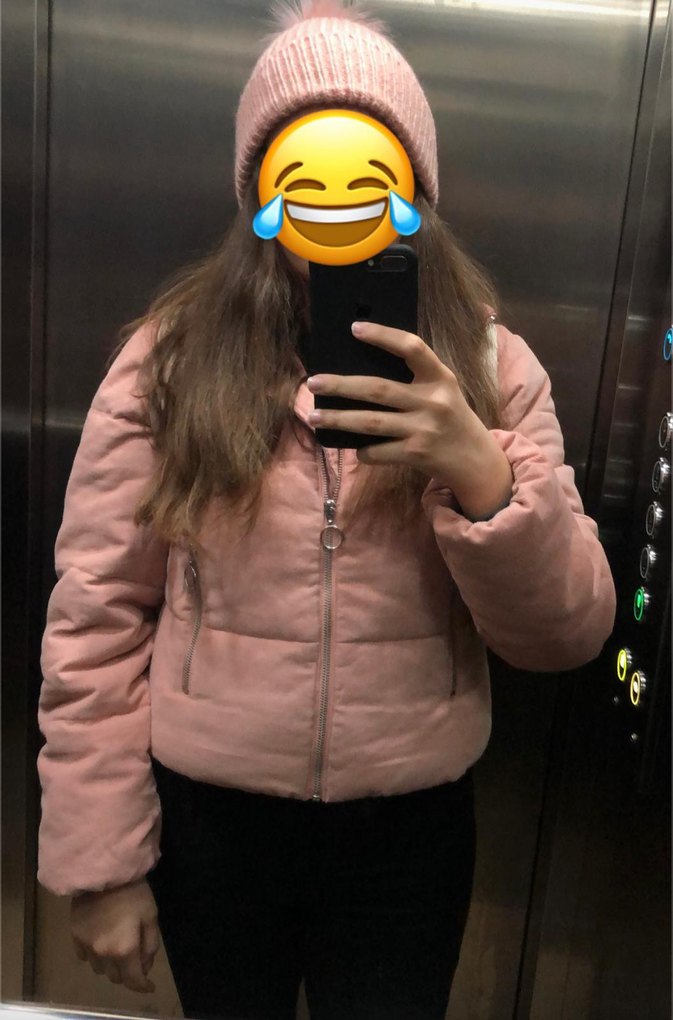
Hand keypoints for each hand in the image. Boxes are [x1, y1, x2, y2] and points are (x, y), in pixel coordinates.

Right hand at [71, 877, 159, 992]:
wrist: (102, 871)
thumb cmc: (133, 891)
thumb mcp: (151, 915)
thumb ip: (150, 944)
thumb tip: (146, 965)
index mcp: (124, 950)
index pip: (133, 980)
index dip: (143, 985)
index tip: (149, 984)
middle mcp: (103, 954)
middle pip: (115, 977)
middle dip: (127, 972)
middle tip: (135, 958)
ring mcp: (86, 946)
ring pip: (99, 969)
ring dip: (110, 964)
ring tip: (117, 947)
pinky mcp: (74, 936)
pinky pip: (84, 956)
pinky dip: (94, 954)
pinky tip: (101, 940)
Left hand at [306, 321, 513, 519]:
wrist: (476, 460)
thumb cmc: (451, 419)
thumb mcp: (443, 391)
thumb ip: (416, 379)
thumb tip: (362, 370)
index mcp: (441, 377)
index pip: (412, 348)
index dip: (383, 336)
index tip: (355, 328)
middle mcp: (433, 401)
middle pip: (378, 389)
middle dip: (341, 385)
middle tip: (313, 382)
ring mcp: (424, 429)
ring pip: (371, 422)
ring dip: (339, 419)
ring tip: (315, 416)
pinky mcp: (416, 454)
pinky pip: (378, 451)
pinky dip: (362, 450)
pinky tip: (351, 447)